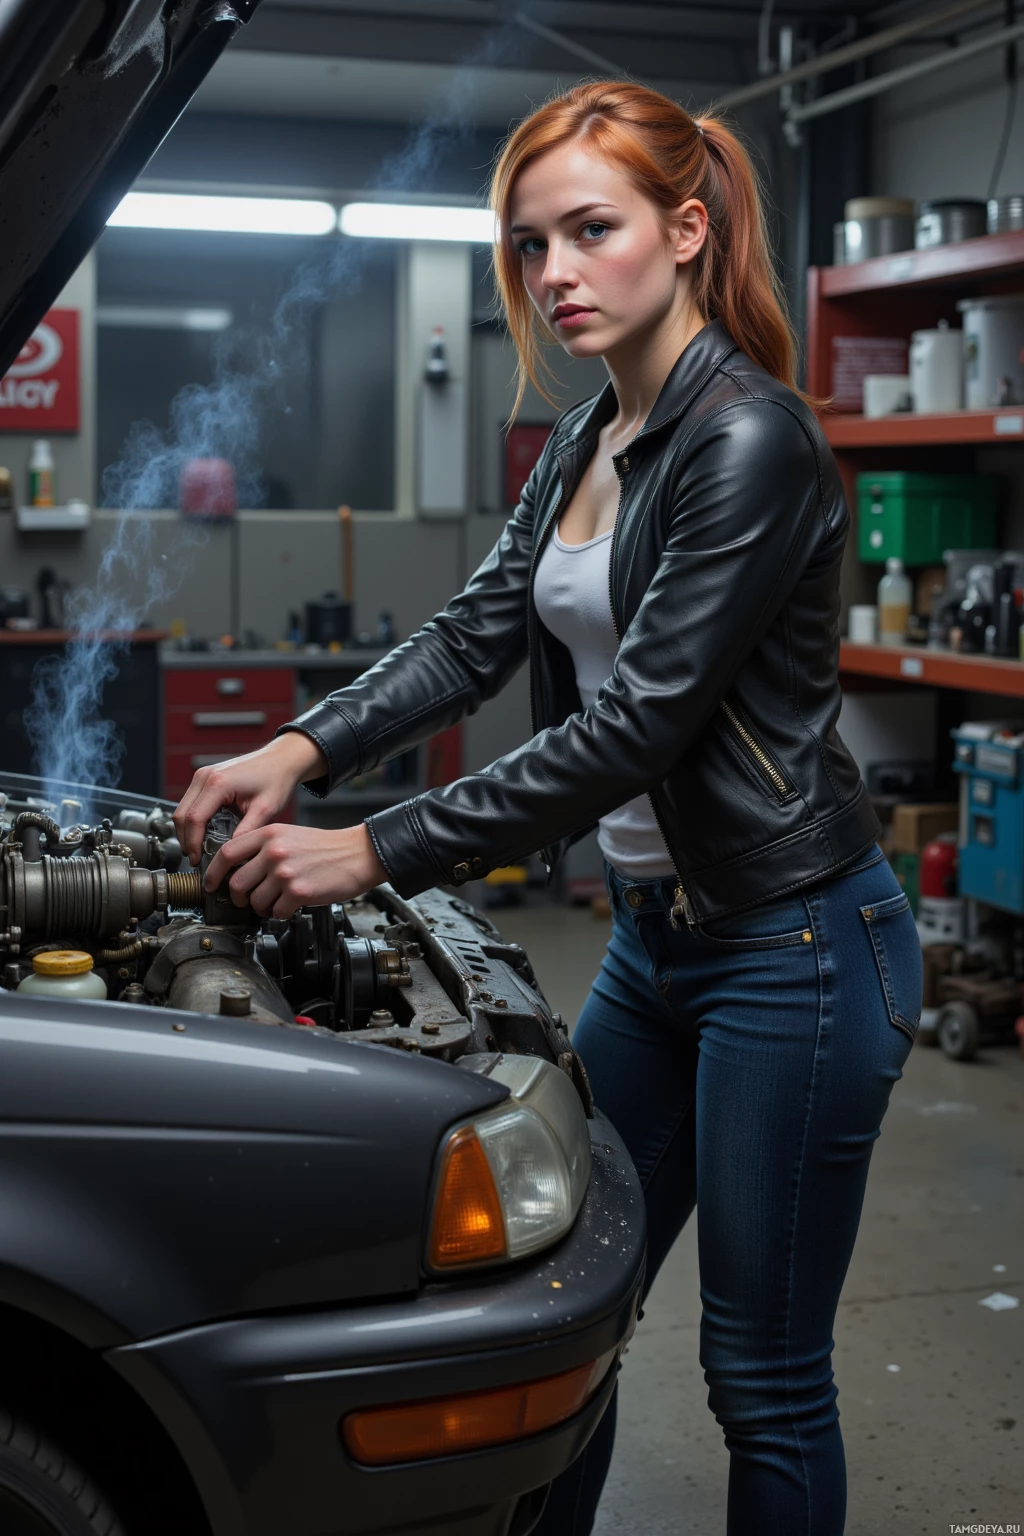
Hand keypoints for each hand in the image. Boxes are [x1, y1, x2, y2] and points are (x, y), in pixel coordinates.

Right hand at [174, 733, 326, 865]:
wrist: (280, 760)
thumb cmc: (276, 779)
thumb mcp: (265, 809)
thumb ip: (246, 831)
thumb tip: (230, 853)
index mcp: (218, 783)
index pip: (194, 818)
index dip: (193, 843)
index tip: (198, 860)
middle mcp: (205, 777)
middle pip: (181, 815)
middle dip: (186, 840)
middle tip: (197, 859)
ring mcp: (202, 776)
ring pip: (182, 809)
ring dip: (187, 831)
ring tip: (200, 850)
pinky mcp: (204, 779)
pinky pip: (190, 803)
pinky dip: (193, 821)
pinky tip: (204, 834)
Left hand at [202, 821, 389, 919]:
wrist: (357, 854)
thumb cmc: (325, 847)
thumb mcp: (289, 834)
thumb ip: (262, 847)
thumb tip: (237, 869)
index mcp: (269, 834)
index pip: (227, 853)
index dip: (213, 872)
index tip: (211, 883)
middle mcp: (274, 851)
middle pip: (237, 882)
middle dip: (237, 897)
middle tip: (244, 900)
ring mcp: (285, 872)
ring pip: (255, 900)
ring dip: (260, 907)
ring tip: (272, 903)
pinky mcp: (299, 891)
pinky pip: (276, 911)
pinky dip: (279, 913)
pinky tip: (289, 906)